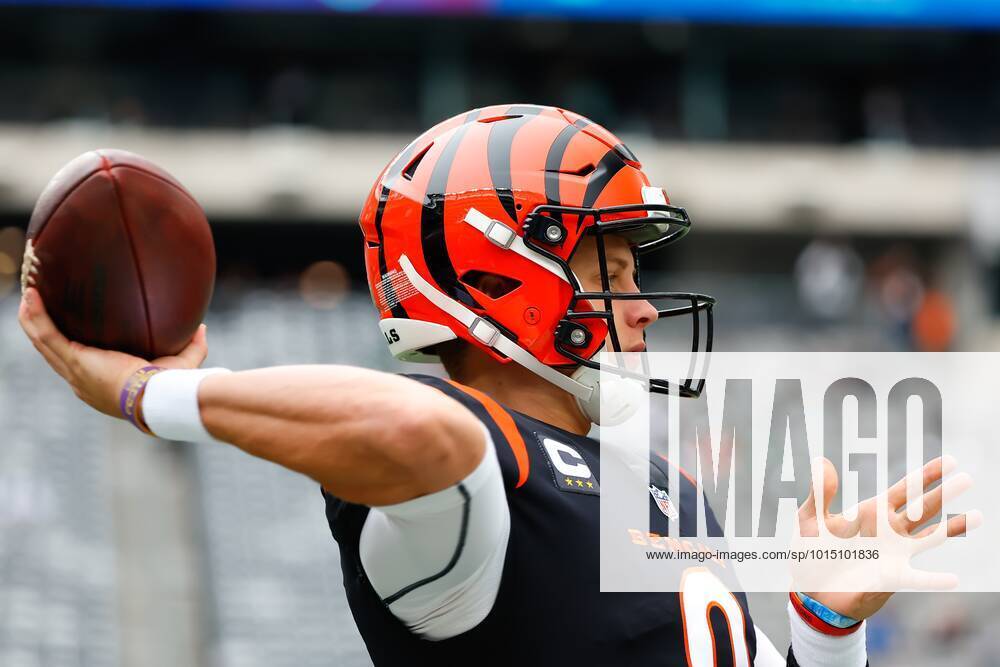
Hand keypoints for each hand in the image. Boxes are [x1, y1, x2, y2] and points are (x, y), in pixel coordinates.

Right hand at [18, 287, 208, 418]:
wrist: (160, 398)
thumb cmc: (171, 387)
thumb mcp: (181, 363)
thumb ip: (192, 346)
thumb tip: (201, 328)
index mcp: (102, 385)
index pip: (80, 366)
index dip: (70, 347)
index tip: (70, 329)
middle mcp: (83, 382)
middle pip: (54, 353)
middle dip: (44, 329)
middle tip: (38, 306)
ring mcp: (75, 372)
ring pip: (44, 343)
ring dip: (33, 317)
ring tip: (30, 295)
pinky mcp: (76, 360)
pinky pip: (47, 334)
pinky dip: (37, 315)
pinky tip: (33, 294)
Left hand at [793, 456, 978, 621]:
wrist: (810, 590)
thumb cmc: (812, 551)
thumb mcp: (810, 518)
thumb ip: (819, 492)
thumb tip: (822, 461)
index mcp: (872, 512)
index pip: (905, 490)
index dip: (926, 475)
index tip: (950, 461)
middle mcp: (889, 532)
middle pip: (923, 508)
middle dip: (944, 494)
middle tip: (968, 478)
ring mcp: (894, 556)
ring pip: (928, 539)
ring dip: (950, 528)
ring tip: (976, 516)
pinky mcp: (889, 580)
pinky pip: (916, 580)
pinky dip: (933, 580)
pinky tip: (953, 580)